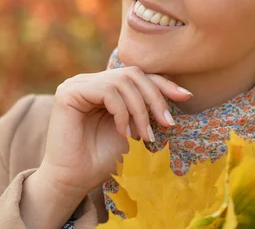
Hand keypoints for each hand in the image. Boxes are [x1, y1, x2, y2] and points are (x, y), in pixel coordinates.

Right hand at [36, 66, 192, 197]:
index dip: (162, 83)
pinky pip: (107, 91)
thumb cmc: (101, 159)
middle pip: (133, 74)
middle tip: (168, 123)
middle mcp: (88, 81)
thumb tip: (179, 91)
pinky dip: (122, 112)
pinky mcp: (68, 92)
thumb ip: (145, 107)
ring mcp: (76, 84)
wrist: (74, 180)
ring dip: (140, 110)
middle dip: (155, 97)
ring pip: (122, 81)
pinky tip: (123, 133)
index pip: (136, 75)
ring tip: (145, 136)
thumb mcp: (133, 128)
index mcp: (102, 86)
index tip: (186, 96)